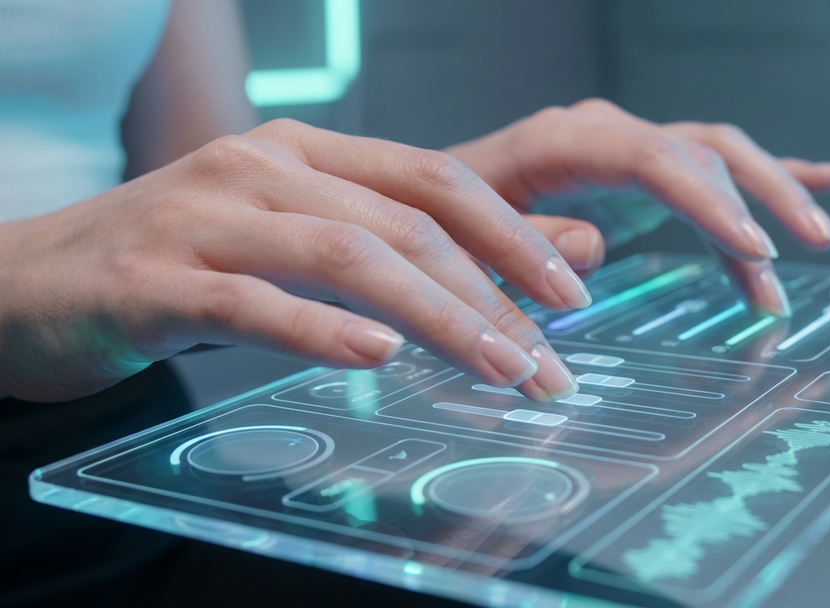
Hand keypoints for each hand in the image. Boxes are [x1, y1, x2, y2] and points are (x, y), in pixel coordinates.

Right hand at [0, 120, 584, 402]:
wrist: (29, 281)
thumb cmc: (180, 264)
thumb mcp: (292, 243)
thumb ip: (392, 249)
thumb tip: (509, 276)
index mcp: (303, 153)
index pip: (434, 180)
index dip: (512, 234)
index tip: (570, 295)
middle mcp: (260, 168)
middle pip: (404, 223)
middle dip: (491, 294)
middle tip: (547, 361)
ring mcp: (202, 217)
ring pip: (344, 256)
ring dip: (436, 316)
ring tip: (498, 369)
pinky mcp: (152, 280)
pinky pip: (250, 301)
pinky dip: (319, 329)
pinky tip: (376, 356)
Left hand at [447, 98, 829, 316]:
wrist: (425, 205)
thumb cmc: (439, 225)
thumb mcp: (466, 242)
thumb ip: (526, 242)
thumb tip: (595, 245)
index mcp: (557, 143)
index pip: (652, 158)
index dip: (709, 202)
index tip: (755, 250)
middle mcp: (598, 134)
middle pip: (698, 151)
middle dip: (758, 200)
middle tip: (802, 249)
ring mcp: (620, 150)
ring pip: (714, 157)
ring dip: (769, 196)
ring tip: (815, 238)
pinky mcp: (633, 174)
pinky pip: (709, 165)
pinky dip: (763, 175)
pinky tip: (819, 177)